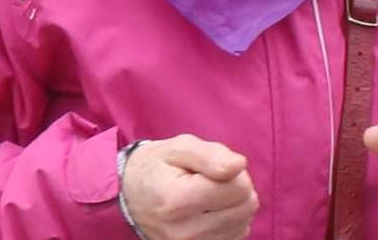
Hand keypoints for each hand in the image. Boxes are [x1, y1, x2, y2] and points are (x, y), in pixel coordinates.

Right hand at [121, 136, 258, 239]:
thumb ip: (211, 154)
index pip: (240, 187)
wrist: (132, 196)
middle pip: (246, 207)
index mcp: (179, 200)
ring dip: (233, 206)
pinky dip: (230, 222)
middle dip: (237, 187)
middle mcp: (185, 231)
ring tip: (208, 196)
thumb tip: (239, 166)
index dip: (233, 170)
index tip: (212, 168)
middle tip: (211, 180)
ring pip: (243, 223)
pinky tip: (210, 212)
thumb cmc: (157, 167)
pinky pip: (236, 236)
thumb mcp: (179, 148)